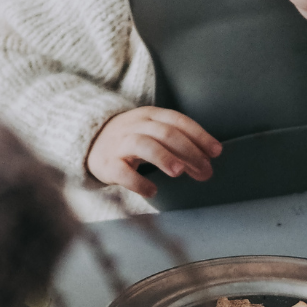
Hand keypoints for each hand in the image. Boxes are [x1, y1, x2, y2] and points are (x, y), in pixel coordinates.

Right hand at [86, 107, 221, 198]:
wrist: (90, 142)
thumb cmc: (132, 141)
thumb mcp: (155, 134)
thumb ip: (180, 147)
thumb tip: (208, 165)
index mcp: (150, 115)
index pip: (177, 121)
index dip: (199, 135)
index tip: (216, 152)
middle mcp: (134, 125)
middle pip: (164, 133)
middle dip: (188, 151)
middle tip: (205, 170)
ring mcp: (119, 143)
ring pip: (142, 144)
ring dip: (163, 157)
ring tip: (179, 172)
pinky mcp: (106, 163)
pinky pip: (121, 172)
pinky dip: (138, 181)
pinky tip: (152, 191)